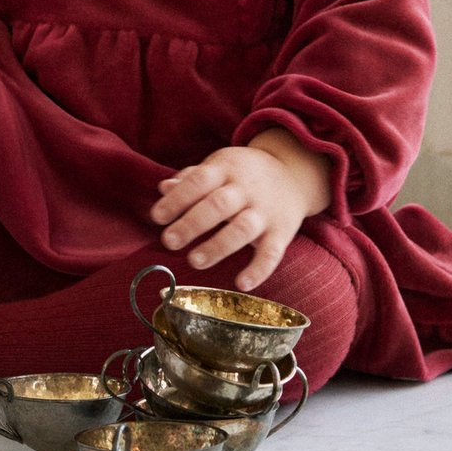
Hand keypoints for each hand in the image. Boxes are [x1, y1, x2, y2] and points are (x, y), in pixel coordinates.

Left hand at [150, 128, 332, 290]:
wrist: (294, 173)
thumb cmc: (244, 173)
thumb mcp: (219, 166)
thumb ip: (191, 178)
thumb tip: (163, 188)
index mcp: (226, 169)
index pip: (199, 181)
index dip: (177, 198)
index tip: (157, 216)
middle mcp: (245, 189)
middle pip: (218, 205)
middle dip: (192, 223)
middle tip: (169, 241)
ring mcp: (265, 211)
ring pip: (242, 229)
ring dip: (218, 246)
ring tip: (194, 261)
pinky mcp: (282, 233)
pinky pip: (272, 253)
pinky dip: (259, 270)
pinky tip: (241, 283)